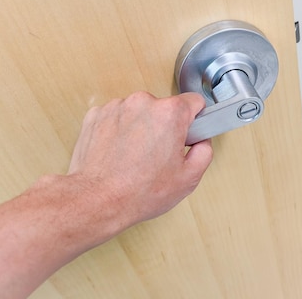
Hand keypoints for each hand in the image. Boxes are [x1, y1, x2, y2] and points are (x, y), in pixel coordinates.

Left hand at [66, 91, 212, 226]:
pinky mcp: (96, 115)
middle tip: (159, 156)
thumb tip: (201, 141)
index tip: (189, 133)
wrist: (96, 200)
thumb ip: (204, 151)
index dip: (195, 120)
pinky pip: (117, 118)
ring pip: (139, 113)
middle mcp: (143, 103)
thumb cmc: (138, 192)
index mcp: (169, 113)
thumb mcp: (189, 178)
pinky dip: (119, 132)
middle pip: (165, 108)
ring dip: (141, 129)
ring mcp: (117, 107)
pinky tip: (119, 154)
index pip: (194, 101)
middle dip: (165, 127)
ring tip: (136, 158)